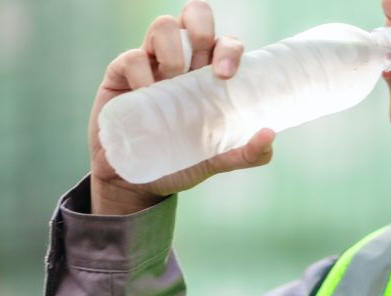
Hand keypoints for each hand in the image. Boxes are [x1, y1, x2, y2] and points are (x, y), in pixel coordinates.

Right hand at [85, 0, 274, 214]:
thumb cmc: (181, 163)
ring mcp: (152, 63)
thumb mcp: (217, 160)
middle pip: (195, 16)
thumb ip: (246, 153)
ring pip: (163, 26)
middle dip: (202, 28)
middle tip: (201, 66)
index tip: (226, 75)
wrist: (137, 184)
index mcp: (209, 73)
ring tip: (171, 83)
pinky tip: (145, 92)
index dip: (230, 48)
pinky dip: (140, 71)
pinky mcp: (121, 74)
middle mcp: (183, 60)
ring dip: (172, 51)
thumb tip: (269, 136)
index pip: (225, 42)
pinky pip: (131, 56)